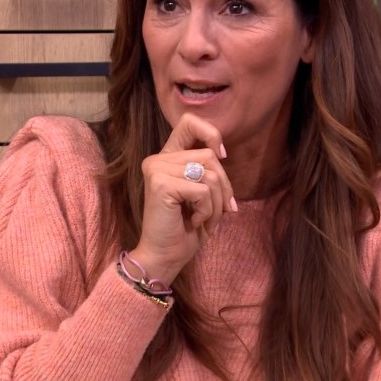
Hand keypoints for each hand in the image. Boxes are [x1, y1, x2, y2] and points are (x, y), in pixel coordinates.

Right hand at [130, 113, 236, 284]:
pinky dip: (207, 211)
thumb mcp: (202, 194)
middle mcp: (157, 159)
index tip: (222, 156)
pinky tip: (193, 222)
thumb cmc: (184, 229)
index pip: (189, 123)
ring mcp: (157, 169)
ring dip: (216, 203)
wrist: (164, 257)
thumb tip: (223, 155)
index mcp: (166, 157)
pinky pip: (203, 191)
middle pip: (210, 156)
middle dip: (224, 186)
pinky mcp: (161, 184)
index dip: (212, 134)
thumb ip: (208, 171)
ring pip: (209, 174)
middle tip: (220, 210)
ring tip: (203, 219)